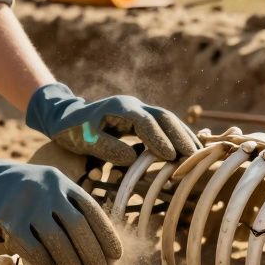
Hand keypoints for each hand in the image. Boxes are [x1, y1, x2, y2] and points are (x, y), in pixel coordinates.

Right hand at [0, 143, 121, 264]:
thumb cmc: (20, 191)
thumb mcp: (48, 186)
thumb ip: (68, 205)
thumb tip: (97, 243)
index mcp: (62, 181)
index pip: (92, 210)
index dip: (107, 235)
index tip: (116, 256)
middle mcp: (48, 188)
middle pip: (78, 227)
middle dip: (91, 253)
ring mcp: (27, 201)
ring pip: (57, 239)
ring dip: (70, 262)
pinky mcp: (6, 216)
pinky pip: (31, 246)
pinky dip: (44, 262)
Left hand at [25, 83, 197, 163]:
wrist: (66, 118)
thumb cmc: (73, 130)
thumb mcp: (84, 139)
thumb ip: (106, 148)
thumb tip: (131, 158)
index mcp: (120, 107)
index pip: (145, 122)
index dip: (159, 139)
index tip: (171, 156)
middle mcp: (134, 106)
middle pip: (164, 117)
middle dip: (180, 136)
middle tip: (194, 156)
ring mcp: (140, 112)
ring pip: (168, 120)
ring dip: (184, 136)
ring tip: (198, 155)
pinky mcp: (142, 121)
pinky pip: (165, 127)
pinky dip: (178, 137)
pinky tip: (190, 150)